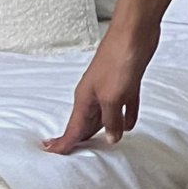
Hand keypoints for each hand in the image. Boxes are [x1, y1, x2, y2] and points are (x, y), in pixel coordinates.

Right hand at [40, 17, 160, 151]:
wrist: (135, 32)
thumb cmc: (118, 60)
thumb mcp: (113, 97)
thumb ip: (111, 119)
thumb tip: (111, 139)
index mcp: (85, 99)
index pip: (73, 128)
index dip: (64, 142)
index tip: (52, 154)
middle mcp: (95, 95)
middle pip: (87, 123)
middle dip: (81, 138)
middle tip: (74, 156)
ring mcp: (112, 88)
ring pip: (106, 115)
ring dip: (106, 128)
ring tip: (101, 145)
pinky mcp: (128, 82)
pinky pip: (126, 104)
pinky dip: (126, 115)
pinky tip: (130, 125)